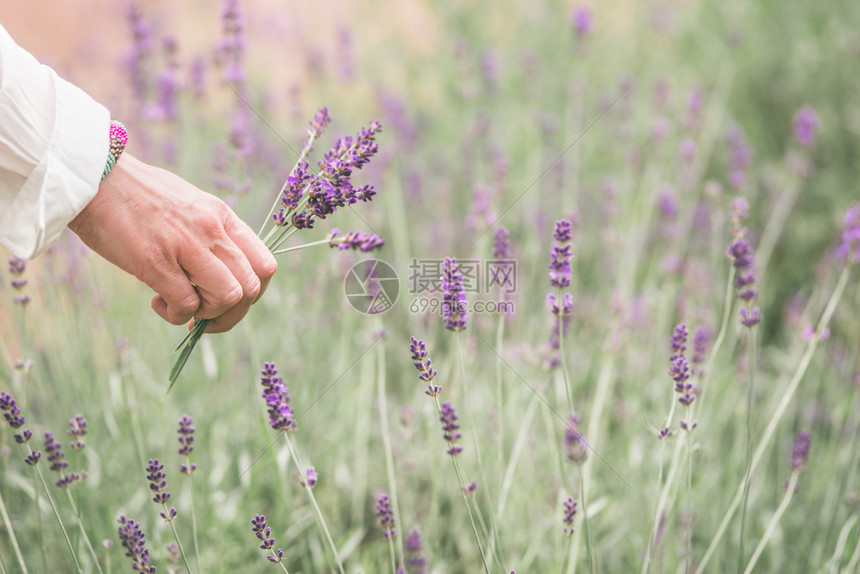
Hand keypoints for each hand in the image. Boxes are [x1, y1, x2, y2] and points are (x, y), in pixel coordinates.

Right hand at [69, 154, 276, 332]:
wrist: (95, 176)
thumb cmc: (138, 193)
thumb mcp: (190, 204)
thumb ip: (211, 234)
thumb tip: (223, 273)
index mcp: (222, 216)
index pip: (265, 265)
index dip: (253, 292)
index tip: (230, 298)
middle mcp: (212, 230)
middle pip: (250, 288)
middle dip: (232, 312)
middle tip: (206, 312)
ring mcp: (186, 245)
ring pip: (227, 298)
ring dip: (207, 314)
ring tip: (183, 306)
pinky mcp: (156, 262)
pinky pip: (186, 305)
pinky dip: (176, 315)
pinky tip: (158, 302)